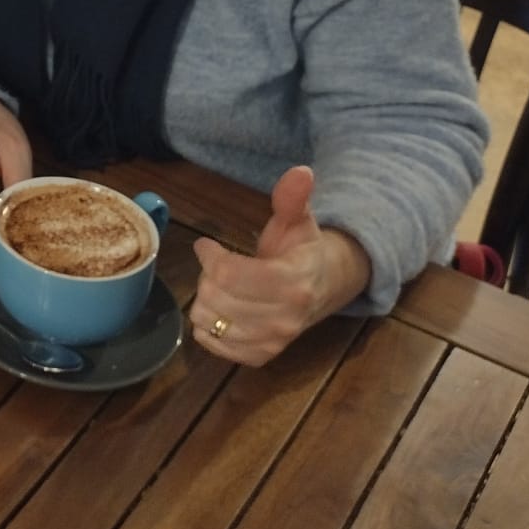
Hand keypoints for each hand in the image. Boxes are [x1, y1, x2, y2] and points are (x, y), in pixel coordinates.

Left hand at [189, 165, 372, 367]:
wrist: (322, 288)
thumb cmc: (301, 249)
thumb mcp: (298, 219)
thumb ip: (292, 197)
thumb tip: (301, 171)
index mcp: (293, 283)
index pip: (229, 274)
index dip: (210, 256)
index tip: (207, 245)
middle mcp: (284, 319)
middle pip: (214, 297)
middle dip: (207, 276)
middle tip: (217, 267)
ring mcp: (272, 341)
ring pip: (208, 321)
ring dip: (205, 300)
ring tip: (222, 287)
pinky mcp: (260, 357)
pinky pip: (212, 345)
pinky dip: (208, 327)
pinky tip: (222, 310)